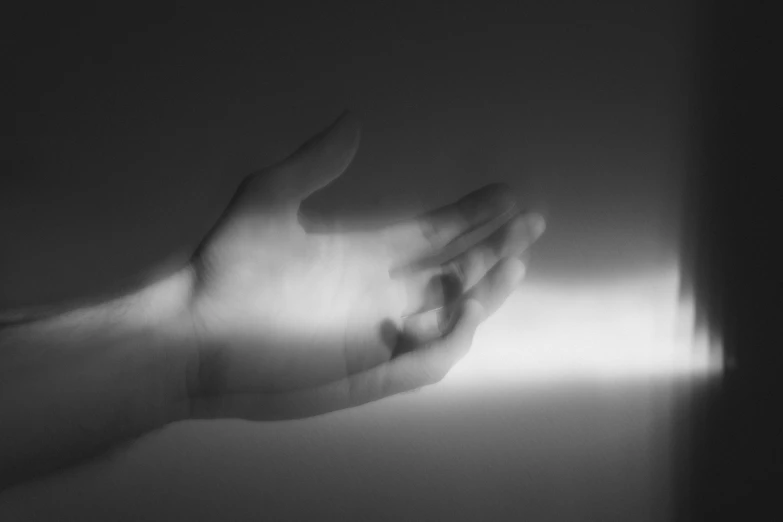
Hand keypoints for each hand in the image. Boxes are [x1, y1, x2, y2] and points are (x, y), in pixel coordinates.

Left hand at [179, 111, 545, 419]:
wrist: (193, 332)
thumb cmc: (227, 270)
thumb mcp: (266, 202)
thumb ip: (312, 164)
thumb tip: (352, 121)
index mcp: (368, 254)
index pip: (436, 233)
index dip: (475, 215)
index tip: (508, 196)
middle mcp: (383, 293)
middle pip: (457, 271)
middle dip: (496, 248)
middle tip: (528, 224)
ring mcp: (379, 335)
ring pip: (451, 317)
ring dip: (485, 292)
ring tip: (510, 264)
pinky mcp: (367, 373)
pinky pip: (425, 361)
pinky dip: (450, 340)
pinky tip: (463, 311)